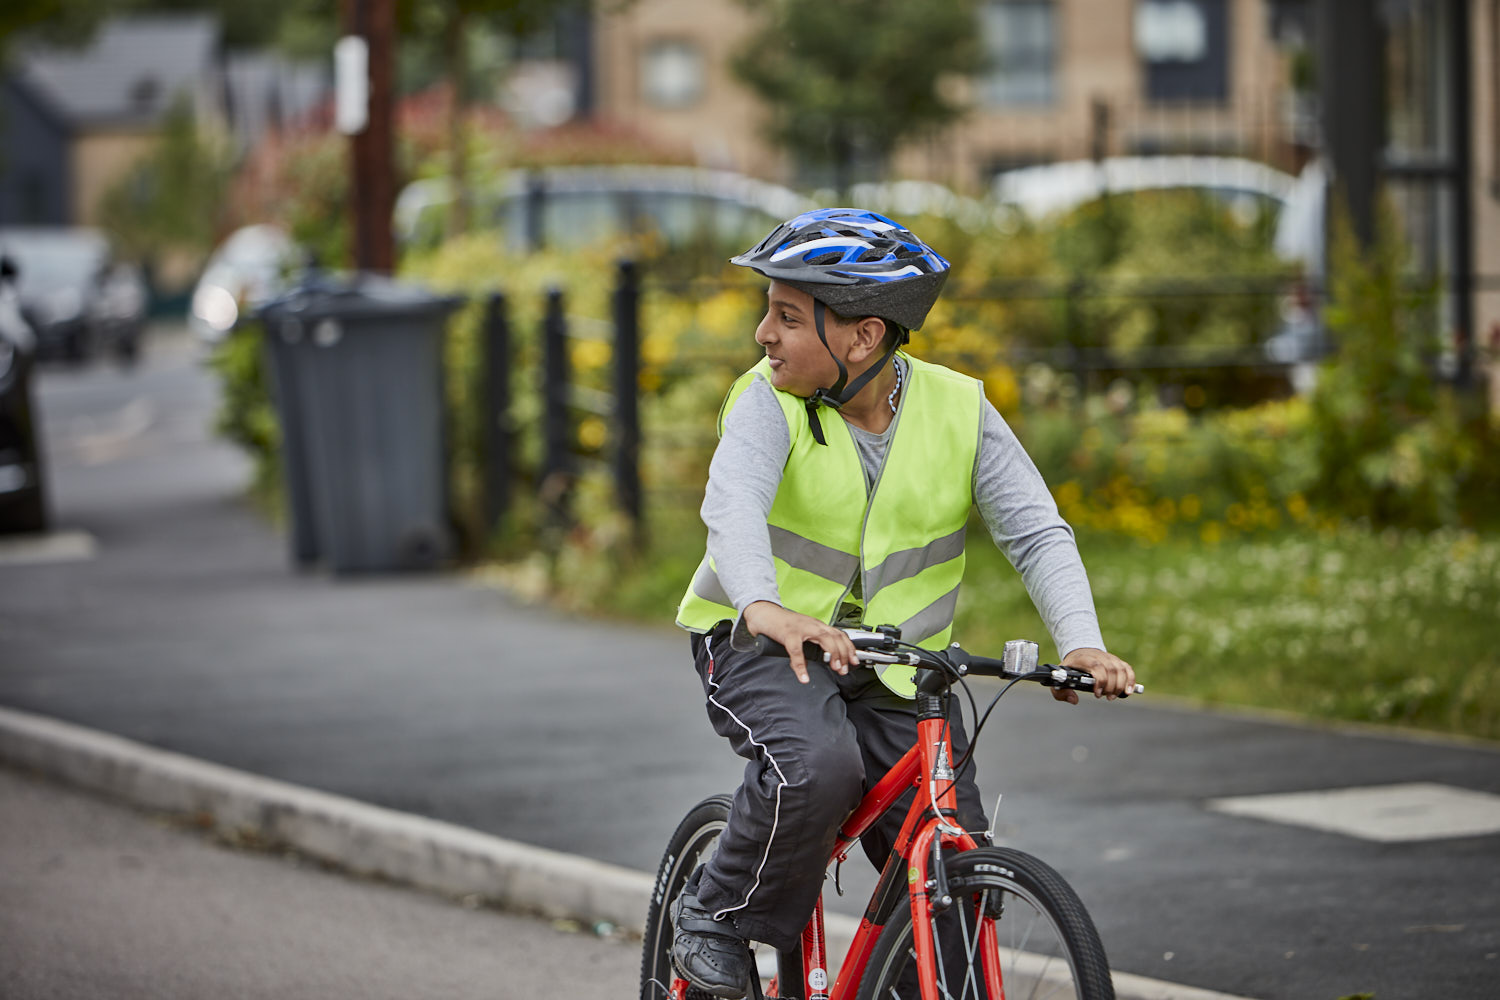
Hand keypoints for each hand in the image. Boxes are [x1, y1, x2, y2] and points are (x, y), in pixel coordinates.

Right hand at [741, 601, 856, 684]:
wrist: (764, 613)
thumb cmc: (782, 624)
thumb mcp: (802, 633)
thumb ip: (812, 644)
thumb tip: (819, 660)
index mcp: (818, 625)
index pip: (840, 634)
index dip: (849, 648)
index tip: (854, 661)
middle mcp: (813, 625)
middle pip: (836, 637)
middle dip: (844, 654)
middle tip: (844, 669)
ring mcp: (801, 628)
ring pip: (824, 640)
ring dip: (832, 655)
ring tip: (834, 668)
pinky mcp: (788, 634)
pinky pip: (797, 652)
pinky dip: (801, 666)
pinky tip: (803, 676)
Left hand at [1056, 648, 1136, 703]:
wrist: (1079, 653)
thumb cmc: (1070, 669)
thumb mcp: (1059, 679)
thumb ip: (1060, 692)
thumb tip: (1074, 700)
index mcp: (1083, 659)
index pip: (1096, 666)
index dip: (1100, 680)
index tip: (1097, 693)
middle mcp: (1098, 656)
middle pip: (1111, 669)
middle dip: (1111, 686)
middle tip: (1107, 698)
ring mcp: (1109, 657)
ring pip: (1120, 669)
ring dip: (1120, 685)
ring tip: (1113, 697)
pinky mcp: (1117, 661)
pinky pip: (1127, 669)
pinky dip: (1131, 680)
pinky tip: (1128, 691)